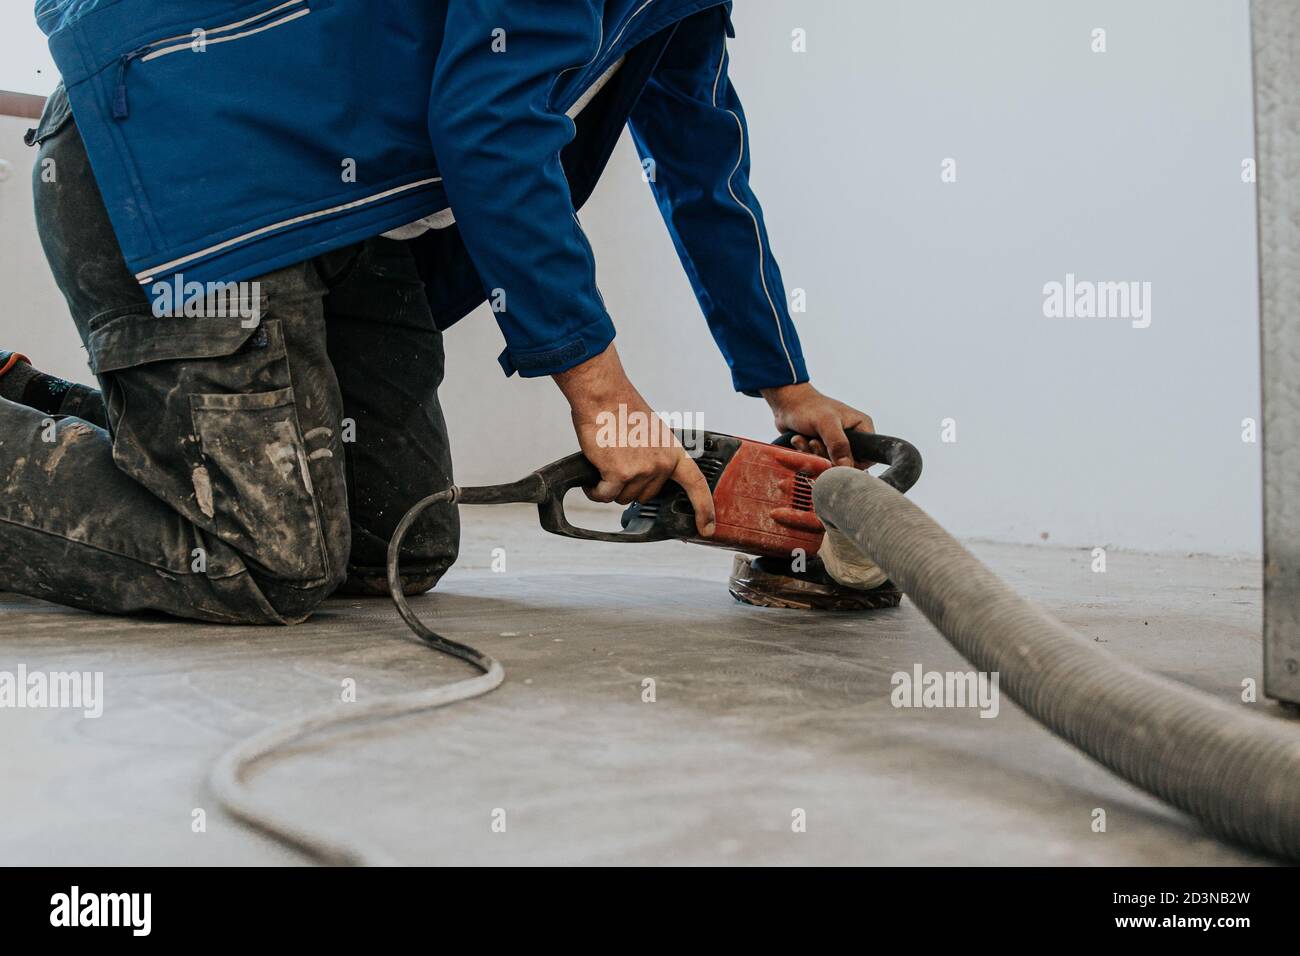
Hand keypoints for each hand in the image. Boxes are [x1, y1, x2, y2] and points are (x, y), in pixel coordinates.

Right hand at [553, 344, 715, 535]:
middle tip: (618, 462)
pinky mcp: (619, 474)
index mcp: (673, 452)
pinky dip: (595, 491)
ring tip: (605, 462)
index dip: (704, 509)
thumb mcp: (652, 433)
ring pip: (623, 497)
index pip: (696, 485)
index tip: (707, 528)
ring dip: (610, 487)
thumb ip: (656, 456)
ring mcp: (642, 470)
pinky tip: (593, 478)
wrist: (604, 396)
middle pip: (645, 496)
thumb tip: (649, 476)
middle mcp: (662, 464)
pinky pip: (605, 496)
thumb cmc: (622, 410)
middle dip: (628, 486)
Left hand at [760, 382, 873, 466]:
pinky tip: (799, 440)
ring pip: (830, 464)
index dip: (853, 463)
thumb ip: (838, 444)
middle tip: (814, 442)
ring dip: (814, 454)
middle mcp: (852, 437)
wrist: (787, 404)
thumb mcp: (826, 423)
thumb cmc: (809, 407)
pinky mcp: (822, 448)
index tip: (836, 459)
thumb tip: (846, 466)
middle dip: (827, 457)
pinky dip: (806, 454)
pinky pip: (817, 462)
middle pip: (846, 464)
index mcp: (861, 427)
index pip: (868, 457)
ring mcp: (836, 443)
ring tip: (806, 439)